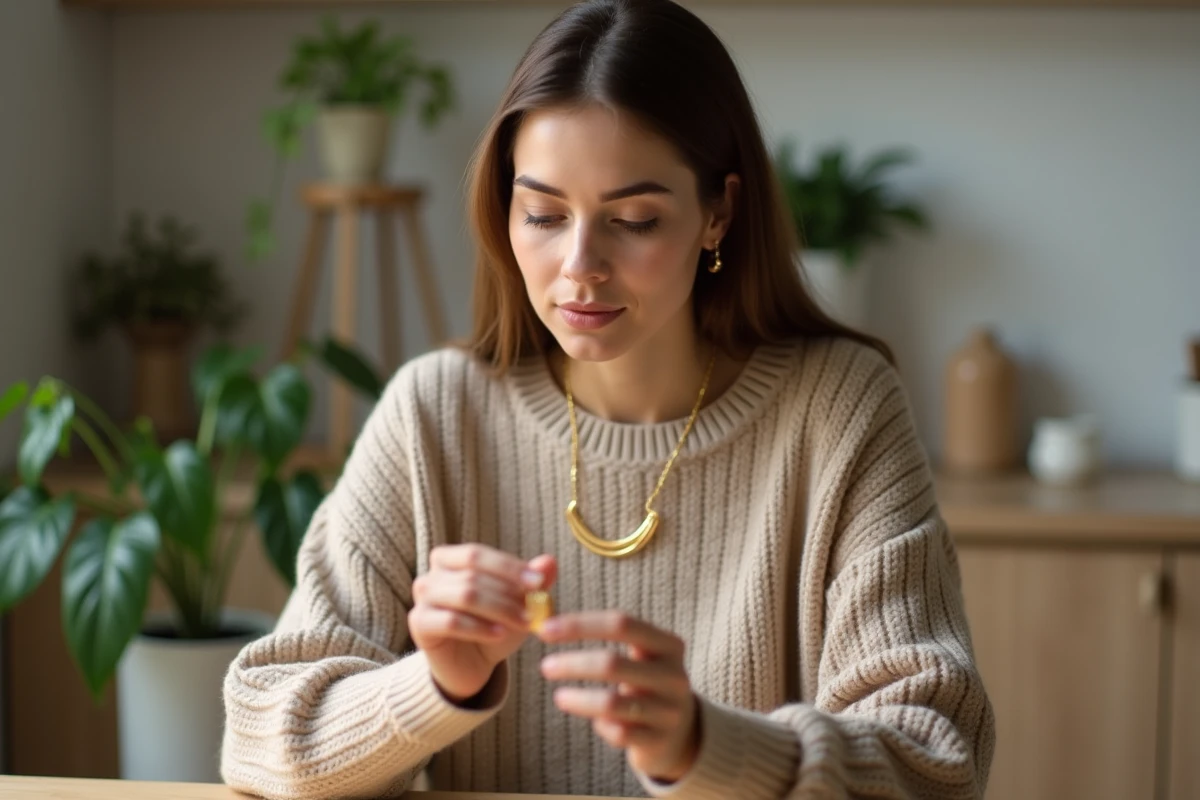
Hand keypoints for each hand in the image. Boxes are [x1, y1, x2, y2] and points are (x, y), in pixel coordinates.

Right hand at [410, 545, 556, 702]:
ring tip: (524, 622)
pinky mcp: (419, 626)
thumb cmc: (492, 626)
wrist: (470, 665)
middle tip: (535, 609)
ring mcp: (422, 600)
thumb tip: (549, 561)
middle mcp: (431, 575)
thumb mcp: (517, 603)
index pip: (476, 554)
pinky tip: (500, 635)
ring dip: (499, 609)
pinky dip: (480, 627)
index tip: (539, 582)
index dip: (508, 566)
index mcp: (449, 559)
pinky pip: (451, 622)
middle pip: (471, 574)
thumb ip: (531, 581)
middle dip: (508, 592)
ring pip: (464, 595)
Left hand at [537, 611, 700, 783]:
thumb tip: (548, 623)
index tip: (545, 629)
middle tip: (545, 667)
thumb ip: (607, 636)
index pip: (621, 624)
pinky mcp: (658, 741)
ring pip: (612, 703)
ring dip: (578, 699)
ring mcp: (668, 711)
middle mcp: (673, 676)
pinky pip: (618, 733)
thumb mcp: (641, 656)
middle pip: (612, 663)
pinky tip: (596, 722)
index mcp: (668, 645)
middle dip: (573, 664)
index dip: (580, 624)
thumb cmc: (645, 683)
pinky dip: (600, 725)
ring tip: (559, 697)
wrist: (680, 732)